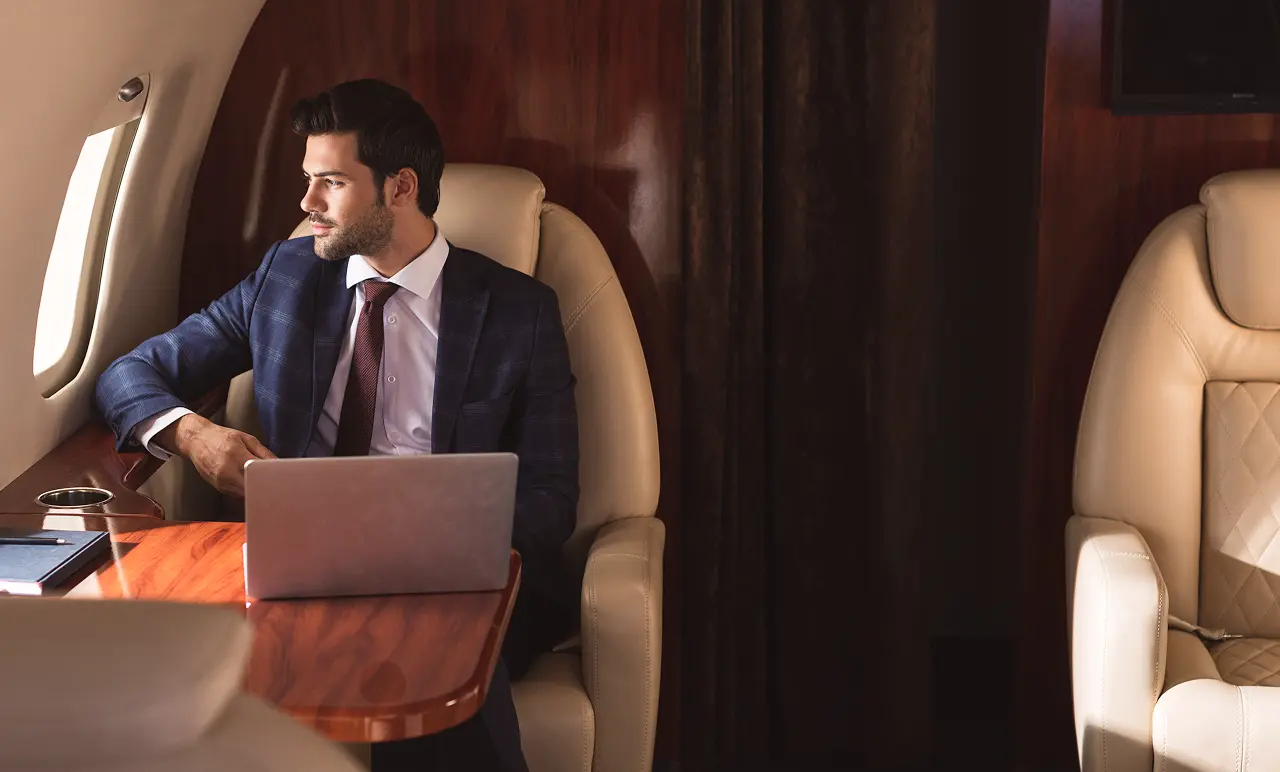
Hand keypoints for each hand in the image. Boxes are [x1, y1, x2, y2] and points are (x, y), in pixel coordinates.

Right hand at [158, 414, 275, 497]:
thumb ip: (264, 453)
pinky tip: (254, 486)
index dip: (272, 477)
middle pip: (253, 487)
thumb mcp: (246, 439)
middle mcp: (227, 471)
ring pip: (246, 494)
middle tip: (279, 487)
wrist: (196, 440)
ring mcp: (221, 482)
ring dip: (257, 492)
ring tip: (268, 487)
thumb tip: (280, 464)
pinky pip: (238, 494)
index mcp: (236, 455)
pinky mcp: (218, 488)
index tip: (283, 479)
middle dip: (266, 488)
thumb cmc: (222, 437)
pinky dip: (247, 491)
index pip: (259, 472)